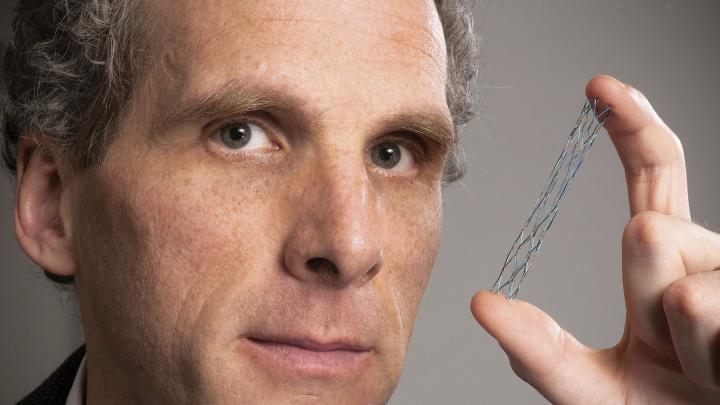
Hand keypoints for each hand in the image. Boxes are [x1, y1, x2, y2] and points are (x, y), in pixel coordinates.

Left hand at [471, 75, 719, 403]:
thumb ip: (538, 349)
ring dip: (679, 342)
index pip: (654, 177)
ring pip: (686, 284)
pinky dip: (707, 356)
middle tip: (665, 351)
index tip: (600, 86)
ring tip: (698, 372)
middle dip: (646, 294)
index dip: (632, 126)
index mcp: (664, 264)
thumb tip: (481, 302)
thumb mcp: (587, 388)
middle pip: (654, 230)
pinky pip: (710, 308)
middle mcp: (707, 259)